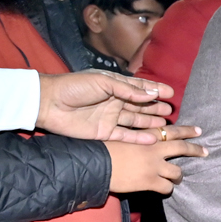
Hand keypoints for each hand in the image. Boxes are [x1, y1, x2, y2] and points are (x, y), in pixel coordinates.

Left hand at [37, 70, 175, 141]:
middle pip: (140, 105)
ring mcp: (110, 117)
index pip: (140, 87)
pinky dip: (138, 138)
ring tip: (166, 124)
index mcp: (115, 85)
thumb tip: (152, 95)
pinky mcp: (104, 132)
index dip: (156, 89)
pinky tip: (152, 139)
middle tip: (171, 110)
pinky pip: (125, 136)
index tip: (171, 93)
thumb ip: (128, 90)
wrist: (49, 103)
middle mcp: (115, 101)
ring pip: (135, 120)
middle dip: (156, 107)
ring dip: (150, 122)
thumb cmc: (75, 86)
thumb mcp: (103, 82)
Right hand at [105, 133, 205, 194]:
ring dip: (178, 176)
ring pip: (177, 172)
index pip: (171, 130)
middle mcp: (154, 149)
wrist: (95, 164)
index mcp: (147, 136)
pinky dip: (167, 189)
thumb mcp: (122, 136)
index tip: (198, 130)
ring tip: (177, 178)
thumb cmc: (103, 148)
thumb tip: (146, 142)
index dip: (186, 130)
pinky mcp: (150, 181)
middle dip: (195, 149)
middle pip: (181, 147)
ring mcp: (154, 166)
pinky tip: (164, 189)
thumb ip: (137, 138)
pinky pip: (167, 187)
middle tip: (205, 151)